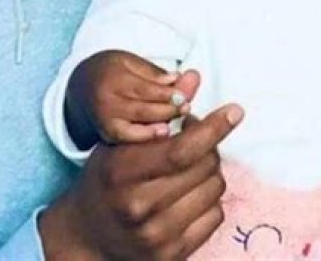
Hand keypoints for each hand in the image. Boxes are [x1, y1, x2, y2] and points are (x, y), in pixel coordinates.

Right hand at [38, 103, 244, 260]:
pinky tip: (190, 193)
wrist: (86, 236)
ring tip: (190, 167)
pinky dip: (210, 200)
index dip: (212, 129)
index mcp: (123, 171)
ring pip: (214, 191)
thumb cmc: (106, 179)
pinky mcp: (172, 256)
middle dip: (209, 146)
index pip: (181, 150)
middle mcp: (139, 206)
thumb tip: (193, 77)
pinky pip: (215, 217)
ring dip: (211, 172)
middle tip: (195, 138)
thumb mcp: (122, 141)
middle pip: (204, 167)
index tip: (234, 111)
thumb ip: (160, 110)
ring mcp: (156, 236)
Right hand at [66, 50, 198, 147]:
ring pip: (138, 126)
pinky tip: (162, 132)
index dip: (169, 94)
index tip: (185, 96)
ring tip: (179, 118)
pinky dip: (146, 137)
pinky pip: (128, 139)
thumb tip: (178, 79)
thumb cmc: (111, 70)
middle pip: (144, 109)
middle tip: (186, 108)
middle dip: (169, 109)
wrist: (81, 85)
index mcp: (114, 77)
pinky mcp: (105, 134)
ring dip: (162, 123)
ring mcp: (104, 120)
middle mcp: (106, 100)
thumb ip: (154, 72)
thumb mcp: (130, 62)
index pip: (147, 89)